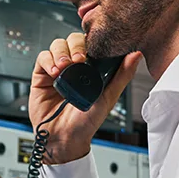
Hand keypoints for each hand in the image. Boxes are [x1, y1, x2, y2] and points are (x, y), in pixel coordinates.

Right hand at [29, 32, 141, 164]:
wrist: (64, 137)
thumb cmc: (86, 122)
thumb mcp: (109, 97)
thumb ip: (122, 75)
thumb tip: (136, 55)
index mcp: (92, 68)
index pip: (91, 43)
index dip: (91, 42)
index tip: (94, 50)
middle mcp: (74, 66)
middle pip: (73, 40)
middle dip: (75, 46)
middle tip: (79, 60)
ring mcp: (58, 69)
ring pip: (57, 46)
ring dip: (61, 52)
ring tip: (65, 67)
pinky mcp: (42, 75)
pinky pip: (43, 58)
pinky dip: (48, 61)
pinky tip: (55, 72)